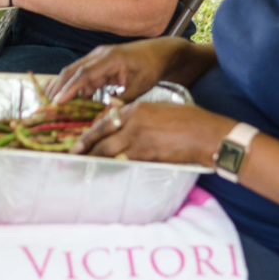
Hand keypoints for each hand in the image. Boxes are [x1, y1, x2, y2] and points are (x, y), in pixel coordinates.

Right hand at [48, 37, 193, 103]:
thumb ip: (123, 99)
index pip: (84, 73)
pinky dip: (74, 89)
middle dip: (57, 88)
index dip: (69, 88)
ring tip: (50, 105)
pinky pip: (82, 77)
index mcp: (110, 58)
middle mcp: (99, 56)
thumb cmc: (152, 67)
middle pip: (72, 71)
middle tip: (45, 106)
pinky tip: (67, 102)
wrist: (159, 53)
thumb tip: (107, 113)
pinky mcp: (98, 65)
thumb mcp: (141, 85)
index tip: (56, 102)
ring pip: (74, 74)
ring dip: (62, 89)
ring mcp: (97, 59)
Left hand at [71, 101, 230, 165]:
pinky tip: (107, 171)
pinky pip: (125, 162)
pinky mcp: (147, 155)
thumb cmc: (189, 120)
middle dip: (85, 146)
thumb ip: (139, 113)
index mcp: (137, 108)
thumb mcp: (160, 108)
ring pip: (110, 151)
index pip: (106, 120)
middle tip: (72, 154)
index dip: (91, 131)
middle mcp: (134, 122)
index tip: (80, 139)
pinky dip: (114, 166)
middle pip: (102, 136)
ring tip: (83, 165)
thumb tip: (120, 115)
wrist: (206, 135)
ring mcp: (139, 140)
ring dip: (95, 159)